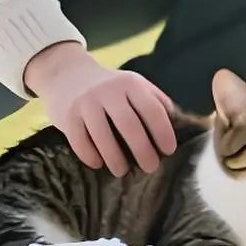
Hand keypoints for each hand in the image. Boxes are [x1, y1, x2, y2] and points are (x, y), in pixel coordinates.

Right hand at [23, 42, 177, 175]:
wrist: (67, 73)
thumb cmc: (109, 86)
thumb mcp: (133, 84)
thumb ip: (154, 100)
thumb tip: (178, 124)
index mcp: (130, 84)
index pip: (152, 110)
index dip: (163, 132)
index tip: (168, 151)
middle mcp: (108, 91)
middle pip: (129, 125)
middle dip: (142, 150)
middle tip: (150, 167)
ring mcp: (86, 102)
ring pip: (102, 136)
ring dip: (115, 158)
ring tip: (122, 171)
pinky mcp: (67, 115)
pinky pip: (80, 140)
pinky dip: (90, 155)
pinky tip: (98, 164)